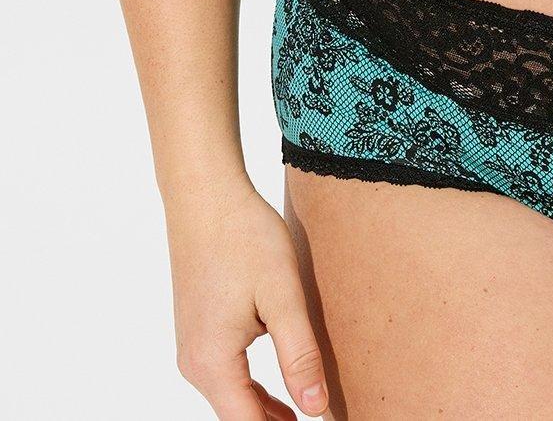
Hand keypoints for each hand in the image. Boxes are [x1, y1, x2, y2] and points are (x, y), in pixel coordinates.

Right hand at [165, 176, 328, 417]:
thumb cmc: (244, 237)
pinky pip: (226, 375)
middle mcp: (194, 363)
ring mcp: (192, 347)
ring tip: (307, 411)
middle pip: (237, 416)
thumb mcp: (282, 295)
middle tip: (319, 416)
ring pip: (231, 397)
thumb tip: (315, 409)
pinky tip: (282, 388)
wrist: (205, 195)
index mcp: (212, 363)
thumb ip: (299, 355)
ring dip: (265, 411)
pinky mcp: (198, 329)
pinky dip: (253, 390)